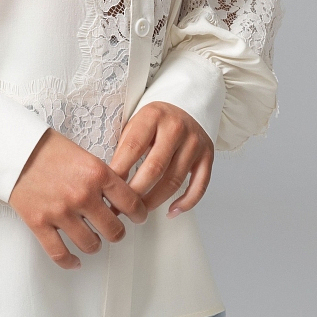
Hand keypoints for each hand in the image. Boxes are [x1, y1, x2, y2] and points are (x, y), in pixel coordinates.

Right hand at [9, 129, 148, 269]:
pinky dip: (70, 262)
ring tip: (92, 239)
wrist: (12, 147)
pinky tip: (75, 261)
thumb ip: (100, 176)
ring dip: (94, 244)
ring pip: (91, 245)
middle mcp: (83, 194)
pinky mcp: (40, 223)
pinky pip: (60, 254)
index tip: (138, 218)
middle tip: (113, 229)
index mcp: (97, 173)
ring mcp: (61, 211)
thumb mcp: (82, 154)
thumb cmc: (46, 147)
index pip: (131, 203)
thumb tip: (116, 198)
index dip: (139, 215)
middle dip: (116, 232)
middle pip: (114, 230)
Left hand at [108, 101, 213, 216]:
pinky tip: (171, 211)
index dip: (119, 172)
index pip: (133, 148)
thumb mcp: (136, 123)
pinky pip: (199, 186)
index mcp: (152, 116)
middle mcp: (176, 128)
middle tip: (122, 207)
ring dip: (155, 201)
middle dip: (135, 193)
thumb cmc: (155, 121)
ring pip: (174, 181)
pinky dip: (186, 203)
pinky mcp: (208, 156)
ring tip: (139, 211)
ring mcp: (194, 143)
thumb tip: (110, 181)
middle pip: (154, 168)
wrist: (187, 105)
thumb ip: (125, 148)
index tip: (108, 190)